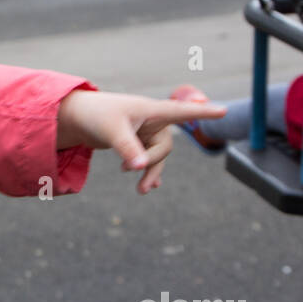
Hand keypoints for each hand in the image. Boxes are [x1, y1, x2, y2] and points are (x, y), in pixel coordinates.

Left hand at [58, 91, 226, 193]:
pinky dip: (149, 170)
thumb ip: (127, 148)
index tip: (224, 111)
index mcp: (151, 110)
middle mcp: (153, 120)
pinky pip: (150, 158)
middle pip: (165, 146)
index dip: (203, 113)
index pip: (182, 111)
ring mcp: (146, 131)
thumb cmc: (96, 116)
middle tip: (134, 180)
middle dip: (153, 163)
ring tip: (141, 192)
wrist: (78, 118)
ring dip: (150, 172)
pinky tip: (151, 186)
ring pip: (158, 155)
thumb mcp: (112, 131)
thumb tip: (141, 167)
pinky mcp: (138, 141)